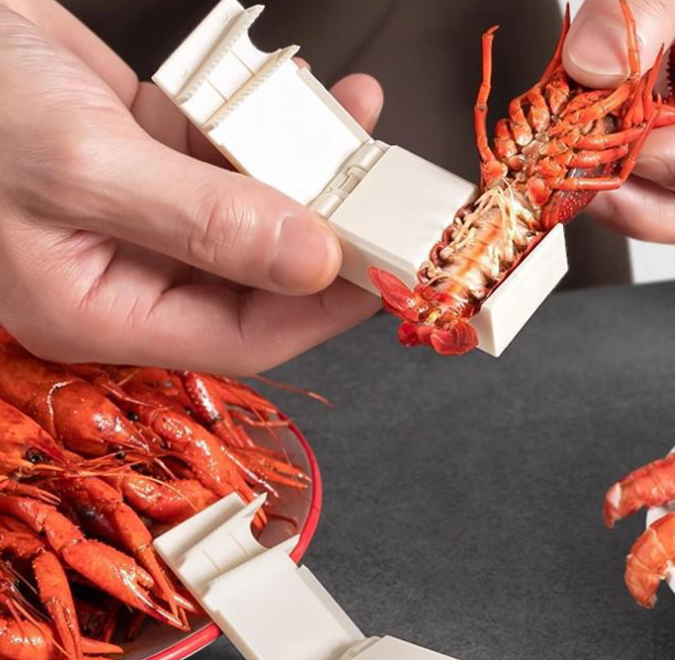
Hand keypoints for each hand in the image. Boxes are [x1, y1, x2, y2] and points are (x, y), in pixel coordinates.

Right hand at [0, 0, 382, 371]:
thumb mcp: (82, 164)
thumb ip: (203, 220)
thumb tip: (312, 262)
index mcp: (102, 310)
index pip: (242, 336)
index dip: (319, 310)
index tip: (380, 270)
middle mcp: (127, 272)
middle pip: (254, 278)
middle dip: (322, 235)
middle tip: (380, 196)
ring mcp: (138, 215)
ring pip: (246, 211)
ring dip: (302, 171)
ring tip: (355, 126)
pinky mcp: (143, 155)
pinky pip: (222, 154)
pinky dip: (261, 127)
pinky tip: (301, 97)